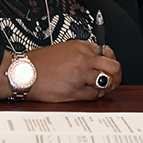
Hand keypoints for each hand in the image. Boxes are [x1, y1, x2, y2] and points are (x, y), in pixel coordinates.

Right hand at [0, 41, 121, 101]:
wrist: (24, 72)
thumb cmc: (42, 62)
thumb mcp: (65, 48)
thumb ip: (83, 53)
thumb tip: (100, 59)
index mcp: (81, 47)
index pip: (108, 52)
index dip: (111, 60)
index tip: (109, 66)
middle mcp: (83, 59)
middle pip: (114, 67)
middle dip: (117, 75)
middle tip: (113, 79)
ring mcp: (79, 75)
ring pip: (106, 82)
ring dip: (106, 86)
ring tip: (99, 87)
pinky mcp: (74, 91)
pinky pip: (93, 95)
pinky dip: (94, 95)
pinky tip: (88, 93)